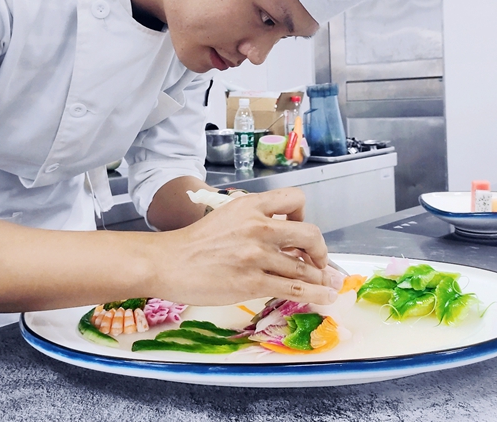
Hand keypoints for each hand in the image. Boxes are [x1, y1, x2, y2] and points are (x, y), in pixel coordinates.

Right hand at [146, 188, 339, 306]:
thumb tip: (284, 239)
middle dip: (320, 250)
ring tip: (328, 284)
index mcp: (250, 206)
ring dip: (320, 277)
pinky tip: (324, 297)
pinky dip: (314, 294)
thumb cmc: (195, 241)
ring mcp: (256, 256)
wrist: (168, 262)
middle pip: (310, 234)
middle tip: (317, 260)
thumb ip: (255, 221)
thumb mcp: (227, 216)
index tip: (299, 228)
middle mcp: (258, 227)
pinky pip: (293, 289)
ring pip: (304, 267)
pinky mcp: (251, 283)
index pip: (295, 199)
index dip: (303, 214)